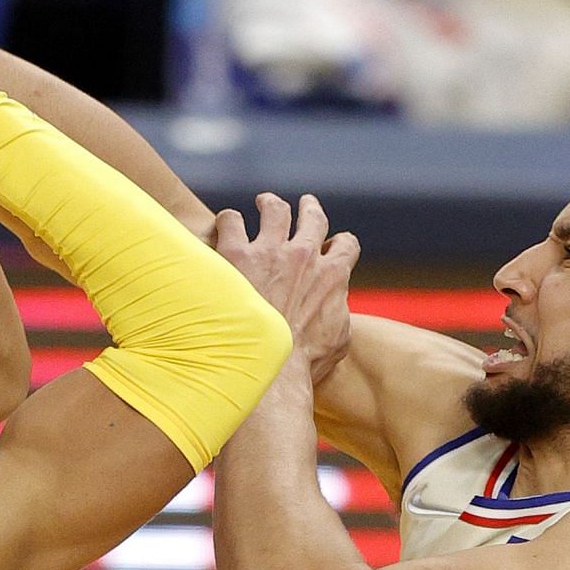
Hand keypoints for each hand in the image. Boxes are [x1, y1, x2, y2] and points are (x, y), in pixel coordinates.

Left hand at [215, 193, 358, 382]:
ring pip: (275, 209)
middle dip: (309, 208)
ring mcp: (269, 252)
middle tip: (304, 204)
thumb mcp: (336, 344)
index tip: (332, 247)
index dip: (339, 244)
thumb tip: (336, 320)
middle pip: (312, 217)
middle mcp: (303, 256)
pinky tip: (224, 227)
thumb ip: (339, 321)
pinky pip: (231, 221)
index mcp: (332, 276)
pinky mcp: (236, 254)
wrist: (268, 367)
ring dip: (270, 203)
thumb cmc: (302, 363)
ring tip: (262, 202)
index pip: (345, 245)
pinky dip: (228, 221)